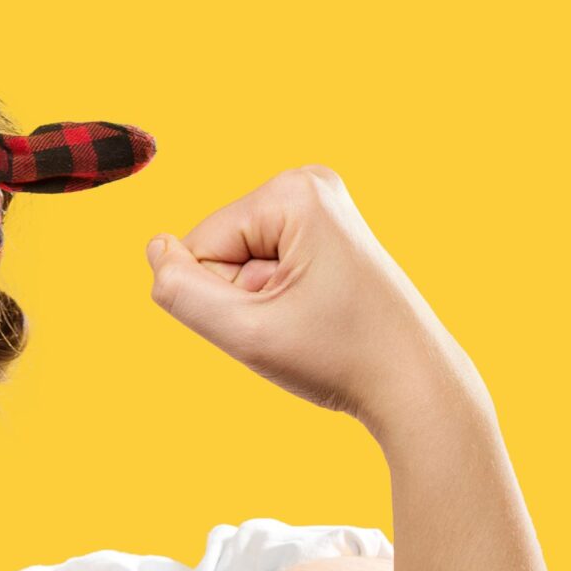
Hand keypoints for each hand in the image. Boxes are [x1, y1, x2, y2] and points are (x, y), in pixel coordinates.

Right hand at [144, 164, 458, 421]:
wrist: (416, 385)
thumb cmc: (342, 359)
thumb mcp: (247, 333)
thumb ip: (181, 293)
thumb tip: (154, 248)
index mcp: (294, 192)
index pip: (201, 245)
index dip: (226, 299)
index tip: (286, 320)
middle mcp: (310, 185)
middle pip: (222, 249)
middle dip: (247, 298)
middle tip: (304, 325)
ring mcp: (323, 207)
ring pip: (242, 263)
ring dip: (264, 304)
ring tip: (316, 322)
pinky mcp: (328, 233)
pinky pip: (269, 268)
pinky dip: (282, 302)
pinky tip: (323, 316)